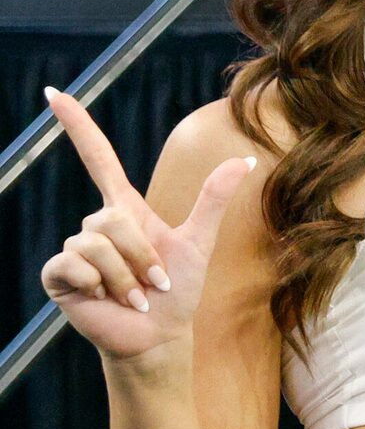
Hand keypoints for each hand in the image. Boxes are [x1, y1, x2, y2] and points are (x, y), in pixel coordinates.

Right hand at [38, 88, 253, 364]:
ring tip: (136, 294)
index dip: (77, 126)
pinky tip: (108, 300)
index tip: (54, 93)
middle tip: (155, 282)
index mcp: (125, 209)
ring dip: (126, 275)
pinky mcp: (59, 275)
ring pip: (95, 243)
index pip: (97, 157)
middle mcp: (96, 224)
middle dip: (142, 255)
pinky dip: (101, 285)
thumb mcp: (198, 242)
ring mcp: (74, 250)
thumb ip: (214, 199)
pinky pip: (74, 265)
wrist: (159, 335)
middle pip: (112, 218)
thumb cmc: (179, 291)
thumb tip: (246, 159)